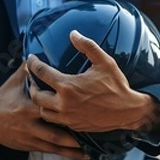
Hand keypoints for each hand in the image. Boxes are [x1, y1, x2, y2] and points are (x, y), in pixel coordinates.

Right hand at [0, 62, 87, 159]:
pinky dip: (66, 154)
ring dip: (73, 149)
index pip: (49, 107)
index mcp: (27, 107)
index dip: (66, 109)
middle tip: (93, 133)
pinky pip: (51, 151)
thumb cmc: (2, 98)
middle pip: (55, 132)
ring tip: (91, 149)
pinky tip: (80, 155)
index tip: (84, 107)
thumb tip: (38, 54)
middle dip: (74, 136)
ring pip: (55, 145)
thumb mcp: (14, 83)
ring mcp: (30, 137)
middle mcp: (30, 124)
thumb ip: (28, 70)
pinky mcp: (30, 146)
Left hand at [27, 30, 159, 132]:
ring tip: (42, 94)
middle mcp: (64, 104)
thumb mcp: (104, 62)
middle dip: (32, 85)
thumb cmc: (117, 86)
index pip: (41, 73)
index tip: (30, 59)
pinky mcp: (74, 126)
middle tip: (33, 78)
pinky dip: (52, 114)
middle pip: (36, 96)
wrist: (128, 111)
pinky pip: (55, 121)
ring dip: (40, 103)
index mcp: (68, 86)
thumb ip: (87, 46)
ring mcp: (68, 117)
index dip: (33, 64)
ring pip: (43, 112)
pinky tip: (56, 106)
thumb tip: (73, 33)